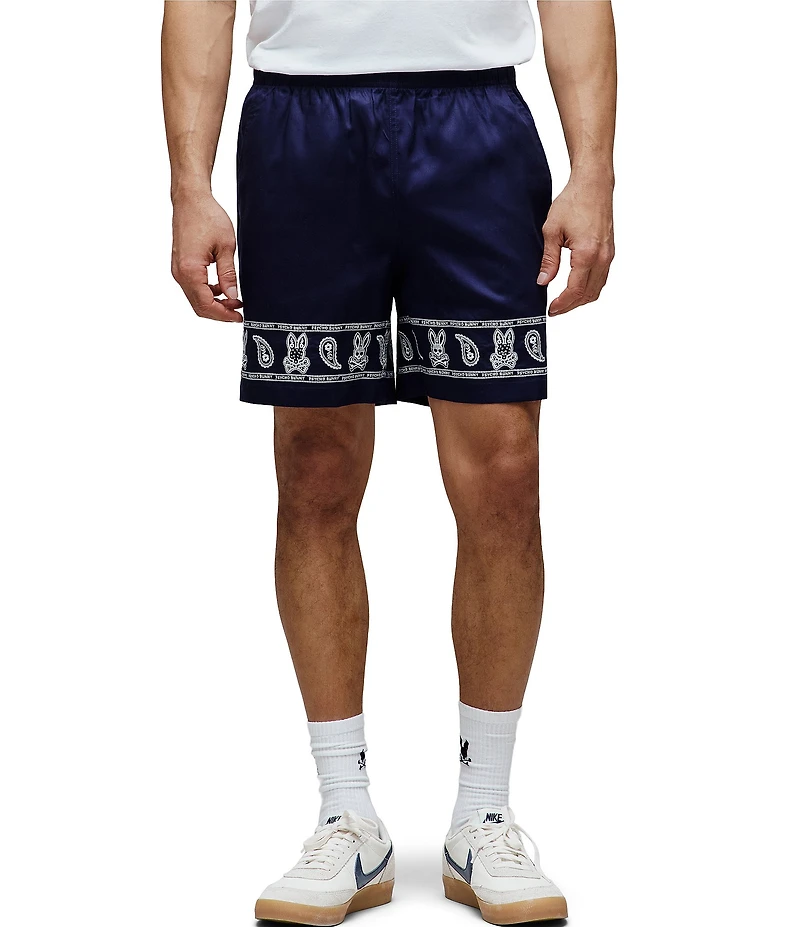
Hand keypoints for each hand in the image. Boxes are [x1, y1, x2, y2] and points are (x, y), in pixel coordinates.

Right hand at [171, 192, 243, 321]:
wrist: (191, 199)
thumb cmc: (207, 216)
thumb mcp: (226, 247)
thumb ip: (228, 274)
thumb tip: (232, 296)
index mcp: (190, 270)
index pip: (206, 304)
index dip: (224, 314)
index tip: (239, 316)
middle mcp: (179, 273)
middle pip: (198, 306)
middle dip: (219, 312)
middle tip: (238, 311)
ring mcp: (177, 270)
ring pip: (195, 298)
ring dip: (214, 302)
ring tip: (234, 300)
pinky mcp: (180, 265)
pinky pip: (193, 287)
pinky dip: (207, 292)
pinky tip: (222, 288)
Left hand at [537, 177, 614, 315]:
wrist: (593, 184)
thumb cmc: (573, 202)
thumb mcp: (552, 231)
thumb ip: (549, 260)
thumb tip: (543, 282)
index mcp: (587, 254)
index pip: (575, 290)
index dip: (562, 304)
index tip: (551, 310)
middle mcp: (602, 257)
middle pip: (588, 294)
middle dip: (571, 305)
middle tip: (555, 309)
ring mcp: (609, 255)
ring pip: (598, 288)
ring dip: (581, 299)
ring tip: (564, 301)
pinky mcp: (610, 251)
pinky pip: (602, 277)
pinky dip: (590, 288)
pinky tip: (576, 287)